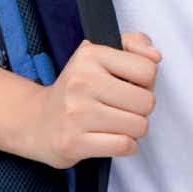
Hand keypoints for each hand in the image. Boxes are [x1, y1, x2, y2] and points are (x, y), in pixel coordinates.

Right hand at [23, 32, 161, 169]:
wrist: (37, 121)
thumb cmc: (77, 89)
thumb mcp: (99, 55)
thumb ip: (132, 45)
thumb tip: (155, 56)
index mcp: (90, 55)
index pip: (147, 70)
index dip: (146, 81)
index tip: (129, 85)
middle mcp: (82, 82)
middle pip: (146, 102)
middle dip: (140, 109)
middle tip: (122, 107)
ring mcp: (77, 113)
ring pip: (139, 126)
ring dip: (133, 129)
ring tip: (115, 123)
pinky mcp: (74, 142)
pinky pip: (124, 146)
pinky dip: (125, 145)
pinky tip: (110, 138)